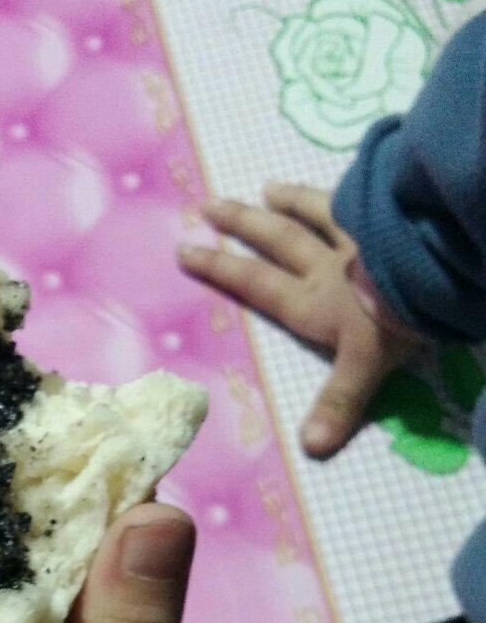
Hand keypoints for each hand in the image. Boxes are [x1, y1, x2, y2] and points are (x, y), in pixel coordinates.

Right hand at [178, 183, 419, 456]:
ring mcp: (358, 238)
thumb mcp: (366, 365)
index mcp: (313, 302)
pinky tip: (348, 174)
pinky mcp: (388, 218)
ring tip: (267, 188)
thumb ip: (338, 402)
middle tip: (207, 205)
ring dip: (290, 201)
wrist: (436, 264)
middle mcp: (326, 266)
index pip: (256, 283)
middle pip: (277, 241)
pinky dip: (346, 188)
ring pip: (316, 215)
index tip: (185, 250)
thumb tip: (310, 447)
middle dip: (240, 225)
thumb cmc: (399, 316)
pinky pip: (361, 198)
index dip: (219, 268)